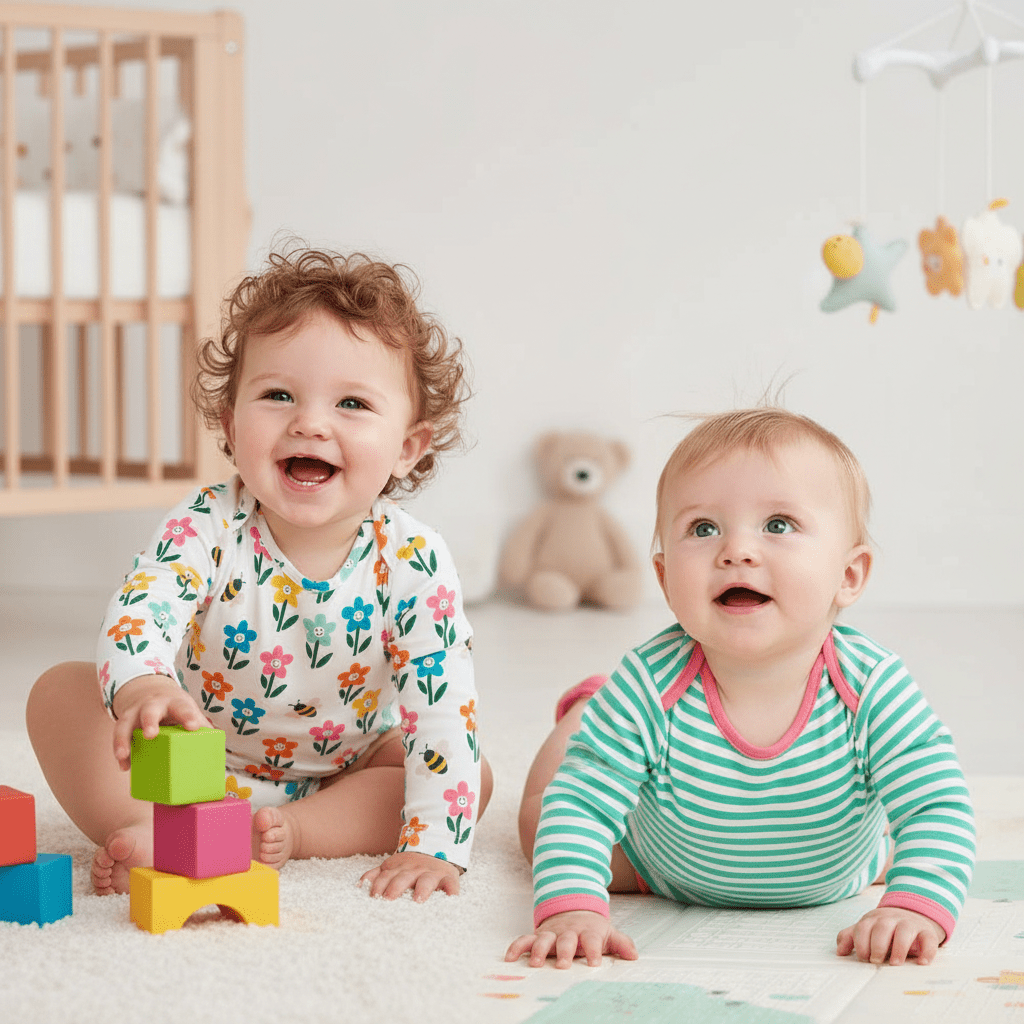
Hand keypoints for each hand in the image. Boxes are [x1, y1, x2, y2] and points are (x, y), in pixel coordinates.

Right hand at [110, 674, 208, 770]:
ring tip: (124, 755)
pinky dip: (120, 750)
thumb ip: (202, 728)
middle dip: (150, 721)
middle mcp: (154, 705)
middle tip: (151, 734)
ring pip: (126, 722)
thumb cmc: (177, 708)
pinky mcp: (124, 722)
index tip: (193, 727)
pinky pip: (119, 736)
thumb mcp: (189, 712)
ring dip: (123, 739)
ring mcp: (136, 713)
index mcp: (175, 703)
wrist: (153, 692)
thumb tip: (217, 752)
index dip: (188, 716)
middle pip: (150, 711)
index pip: (183, 708)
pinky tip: (124, 765)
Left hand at [359, 850, 463, 901]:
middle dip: (395, 888)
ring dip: (422, 889)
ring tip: (418, 900)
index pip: (385, 876)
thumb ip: (377, 875)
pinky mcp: (449, 878)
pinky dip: (452, 891)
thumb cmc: (410, 867)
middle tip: (389, 899)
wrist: (436, 849)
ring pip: (426, 881)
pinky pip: (451, 885)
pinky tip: (451, 898)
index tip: (374, 897)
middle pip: (403, 878)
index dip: (379, 886)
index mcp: (399, 868)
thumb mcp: (393, 866)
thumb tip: (360, 886)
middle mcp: (415, 869)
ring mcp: (432, 873)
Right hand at [505, 910, 638, 968]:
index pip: (592, 940)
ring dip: (540, 950)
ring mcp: (552, 933)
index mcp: (587, 932)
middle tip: (564, 965)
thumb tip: (634, 955)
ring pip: (544, 939)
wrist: (573, 908)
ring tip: (537, 963)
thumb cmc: (591, 928)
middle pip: (566, 940)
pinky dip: (517, 947)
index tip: (595, 962)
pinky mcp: (538, 935)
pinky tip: (510, 958)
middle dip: (565, 952)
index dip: (594, 950)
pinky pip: (525, 940)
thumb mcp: (608, 933)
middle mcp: (568, 932)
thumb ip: (621, 943)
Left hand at [836, 907, 944, 965]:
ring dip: (899, 947)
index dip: (861, 943)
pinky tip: (922, 962)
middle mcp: (890, 919)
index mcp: (873, 919)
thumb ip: (850, 937)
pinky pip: (928, 939)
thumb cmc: (884, 929)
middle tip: (876, 961)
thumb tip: (839, 952)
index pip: (863, 928)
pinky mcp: (926, 932)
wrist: (911, 915)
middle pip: (882, 927)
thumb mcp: (866, 929)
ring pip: (904, 931)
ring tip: (896, 964)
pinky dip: (926, 951)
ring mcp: (909, 923)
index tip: (863, 958)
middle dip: (877, 945)